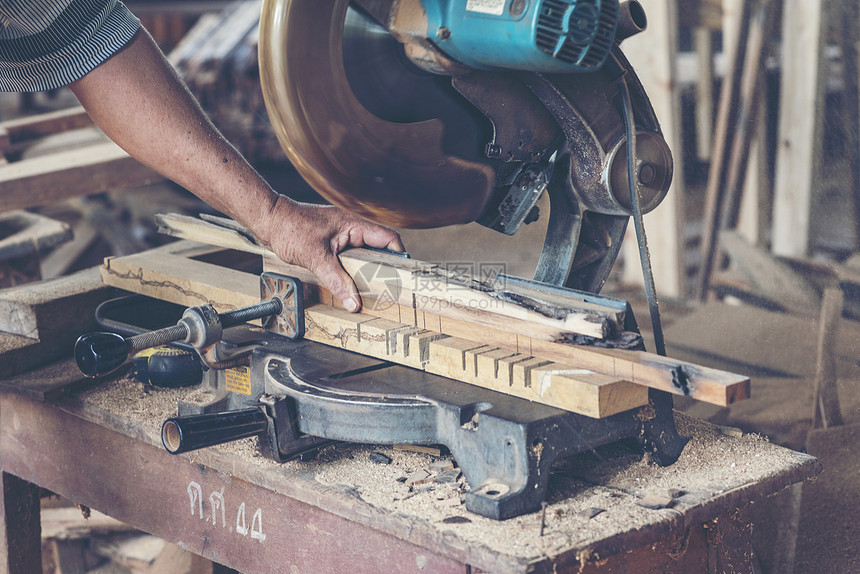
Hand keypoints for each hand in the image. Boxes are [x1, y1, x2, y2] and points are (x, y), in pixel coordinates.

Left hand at [260, 197, 403, 311]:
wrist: (268, 221)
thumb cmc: (290, 228)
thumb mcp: (316, 257)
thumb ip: (336, 280)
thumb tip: (353, 301)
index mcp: (354, 224)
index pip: (388, 238)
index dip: (398, 255)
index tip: (402, 274)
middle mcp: (351, 228)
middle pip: (379, 249)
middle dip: (384, 268)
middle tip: (389, 288)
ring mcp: (342, 236)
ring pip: (364, 256)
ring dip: (367, 271)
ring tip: (372, 290)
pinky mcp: (332, 244)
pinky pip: (350, 259)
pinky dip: (353, 271)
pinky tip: (351, 285)